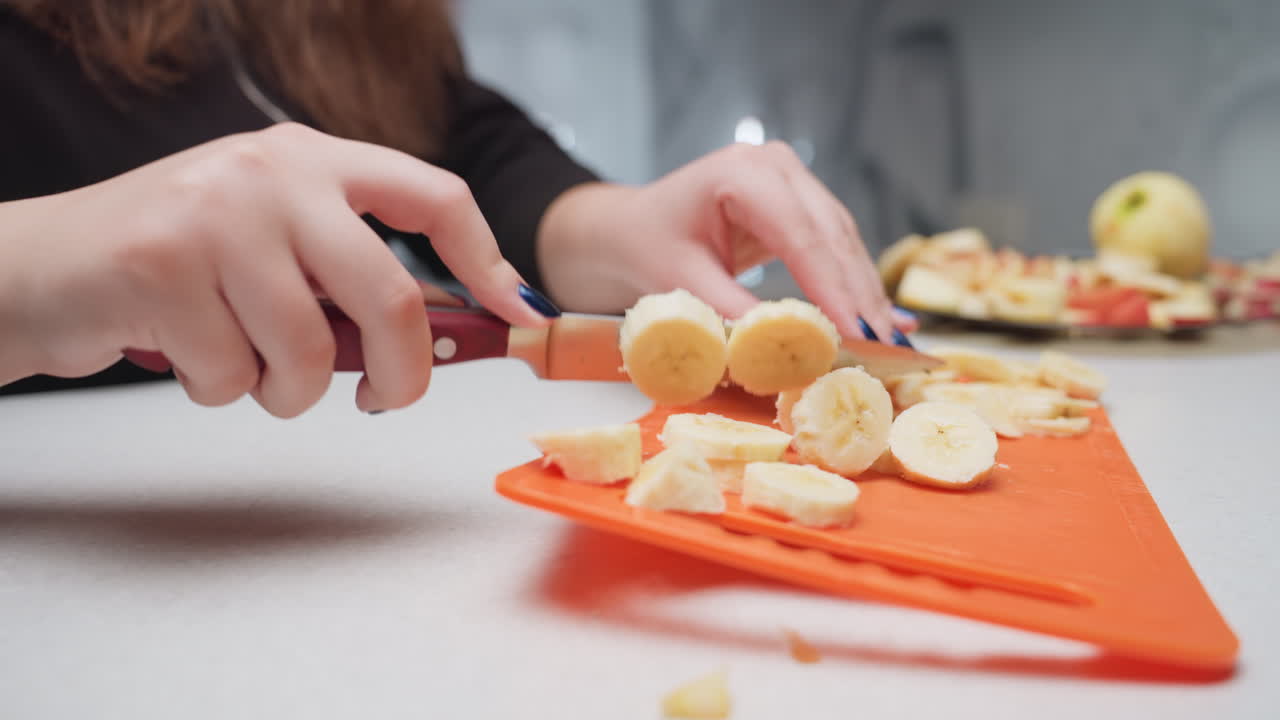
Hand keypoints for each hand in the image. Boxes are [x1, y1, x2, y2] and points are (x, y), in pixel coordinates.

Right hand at [0, 123, 551, 415]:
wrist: (39, 265)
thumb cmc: (173, 264)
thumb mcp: (269, 237)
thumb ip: (345, 269)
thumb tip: (451, 330)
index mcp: (311, 159)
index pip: (433, 195)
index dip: (487, 259)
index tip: (513, 312)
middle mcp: (272, 173)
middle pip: (391, 296)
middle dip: (402, 374)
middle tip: (381, 397)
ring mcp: (217, 215)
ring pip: (309, 353)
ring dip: (286, 392)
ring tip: (245, 368)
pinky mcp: (162, 267)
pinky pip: (236, 377)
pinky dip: (219, 390)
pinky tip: (183, 353)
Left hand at [536, 141, 912, 340]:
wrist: (632, 229)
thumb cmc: (647, 248)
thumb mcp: (682, 284)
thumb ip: (733, 314)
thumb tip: (788, 349)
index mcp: (742, 173)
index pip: (801, 236)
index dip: (832, 289)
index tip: (856, 334)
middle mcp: (776, 167)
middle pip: (831, 237)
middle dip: (858, 297)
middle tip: (884, 349)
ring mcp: (794, 180)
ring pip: (843, 242)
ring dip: (864, 295)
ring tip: (887, 344)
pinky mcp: (802, 204)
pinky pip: (837, 247)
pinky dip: (854, 286)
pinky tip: (884, 320)